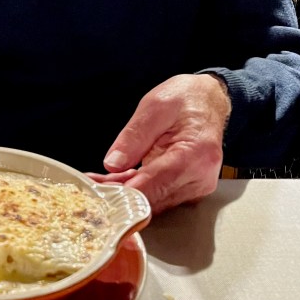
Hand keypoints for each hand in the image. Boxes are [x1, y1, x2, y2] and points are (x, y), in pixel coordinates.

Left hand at [87, 74, 230, 214]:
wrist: (208, 100)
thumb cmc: (185, 99)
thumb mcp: (155, 106)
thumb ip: (134, 136)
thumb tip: (113, 164)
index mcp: (195, 155)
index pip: (154, 186)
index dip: (122, 192)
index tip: (96, 190)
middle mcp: (200, 177)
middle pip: (152, 199)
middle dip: (119, 194)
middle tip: (90, 184)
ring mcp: (196, 187)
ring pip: (153, 201)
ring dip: (125, 193)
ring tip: (98, 180)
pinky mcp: (189, 189)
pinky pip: (158, 195)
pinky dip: (136, 189)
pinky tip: (115, 180)